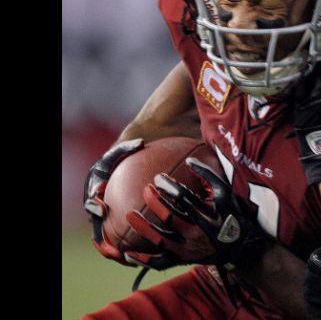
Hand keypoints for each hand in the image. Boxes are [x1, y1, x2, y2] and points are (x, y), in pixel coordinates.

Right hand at [83, 138, 143, 265]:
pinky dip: (131, 250)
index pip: (92, 200)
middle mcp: (98, 208)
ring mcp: (107, 219)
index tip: (102, 208)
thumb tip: (140, 142)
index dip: (95, 205)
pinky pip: (124, 241)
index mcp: (95, 191)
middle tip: (112, 248)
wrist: (128, 166)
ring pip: (109, 240)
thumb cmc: (124, 157)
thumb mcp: (124, 151)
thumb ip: (128, 147)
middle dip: (102, 240)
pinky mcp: (119, 227)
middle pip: (97, 227)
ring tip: (126, 260)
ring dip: (115, 252)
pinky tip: (146, 256)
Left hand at [126, 157, 269, 269]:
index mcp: (207, 217)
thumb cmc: (232, 215)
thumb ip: (208, 176)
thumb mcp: (225, 193)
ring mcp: (188, 250)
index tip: (158, 177)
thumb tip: (189, 160)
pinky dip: (144, 259)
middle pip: (170, 218)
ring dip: (143, 228)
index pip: (183, 199)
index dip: (168, 187)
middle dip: (155, 202)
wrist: (241, 246)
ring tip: (130, 215)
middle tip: (146, 189)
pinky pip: (159, 262)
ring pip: (160, 240)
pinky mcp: (183, 260)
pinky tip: (127, 253)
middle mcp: (196, 234)